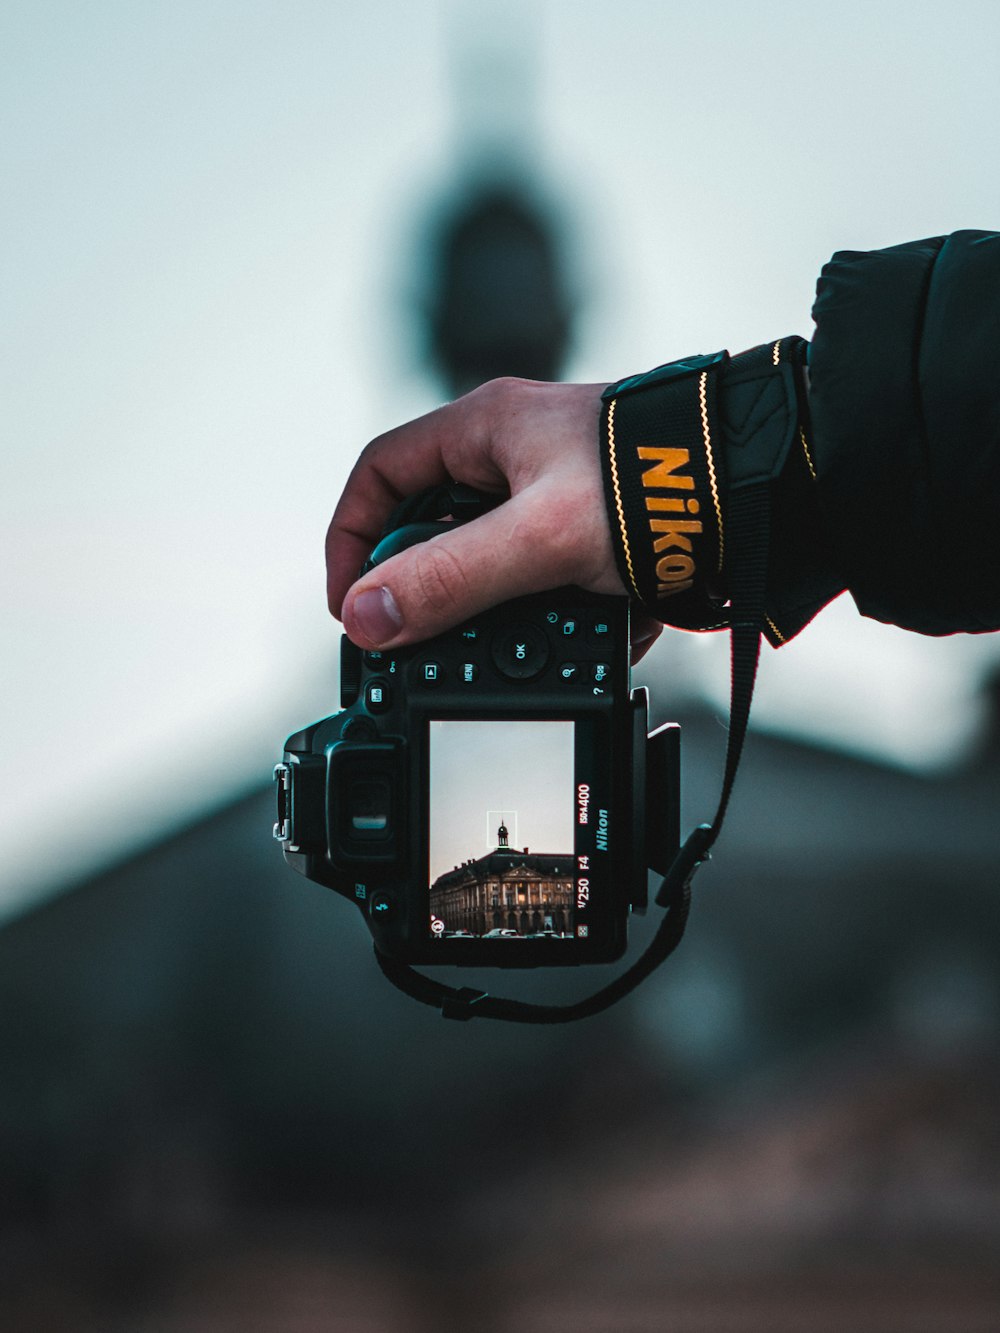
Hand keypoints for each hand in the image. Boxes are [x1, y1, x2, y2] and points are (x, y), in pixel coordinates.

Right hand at [325, 377, 662, 662]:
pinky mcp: (593, 534)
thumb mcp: (537, 539)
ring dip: (508, 610)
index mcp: (485, 430)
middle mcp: (514, 457)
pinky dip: (564, 615)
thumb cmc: (655, 486)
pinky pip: (549, 583)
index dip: (353, 538)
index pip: (380, 474)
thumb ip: (451, 579)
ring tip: (542, 632)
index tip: (353, 601)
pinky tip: (598, 627)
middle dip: (439, 586)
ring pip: (495, 564)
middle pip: (433, 527)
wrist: (762, 496)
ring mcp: (555, 496)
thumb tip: (367, 616)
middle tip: (439, 632)